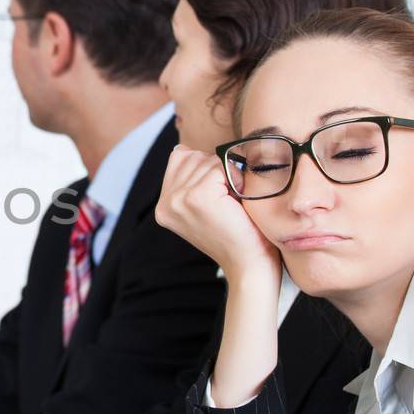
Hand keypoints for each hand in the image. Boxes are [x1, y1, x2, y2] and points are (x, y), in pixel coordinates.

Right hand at [155, 145, 279, 282]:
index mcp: (164, 206)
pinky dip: (235, 179)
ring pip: (206, 161)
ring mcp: (178, 200)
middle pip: (193, 156)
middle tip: (228, 203)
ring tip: (233, 204)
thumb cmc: (238, 233)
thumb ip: (191, 179)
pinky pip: (219, 167)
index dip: (207, 169)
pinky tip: (237, 203)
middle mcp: (165, 203)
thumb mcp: (205, 205)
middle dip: (217, 171)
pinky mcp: (196, 197)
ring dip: (227, 176)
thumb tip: (183, 148)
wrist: (250, 265)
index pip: (179, 158)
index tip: (219, 198)